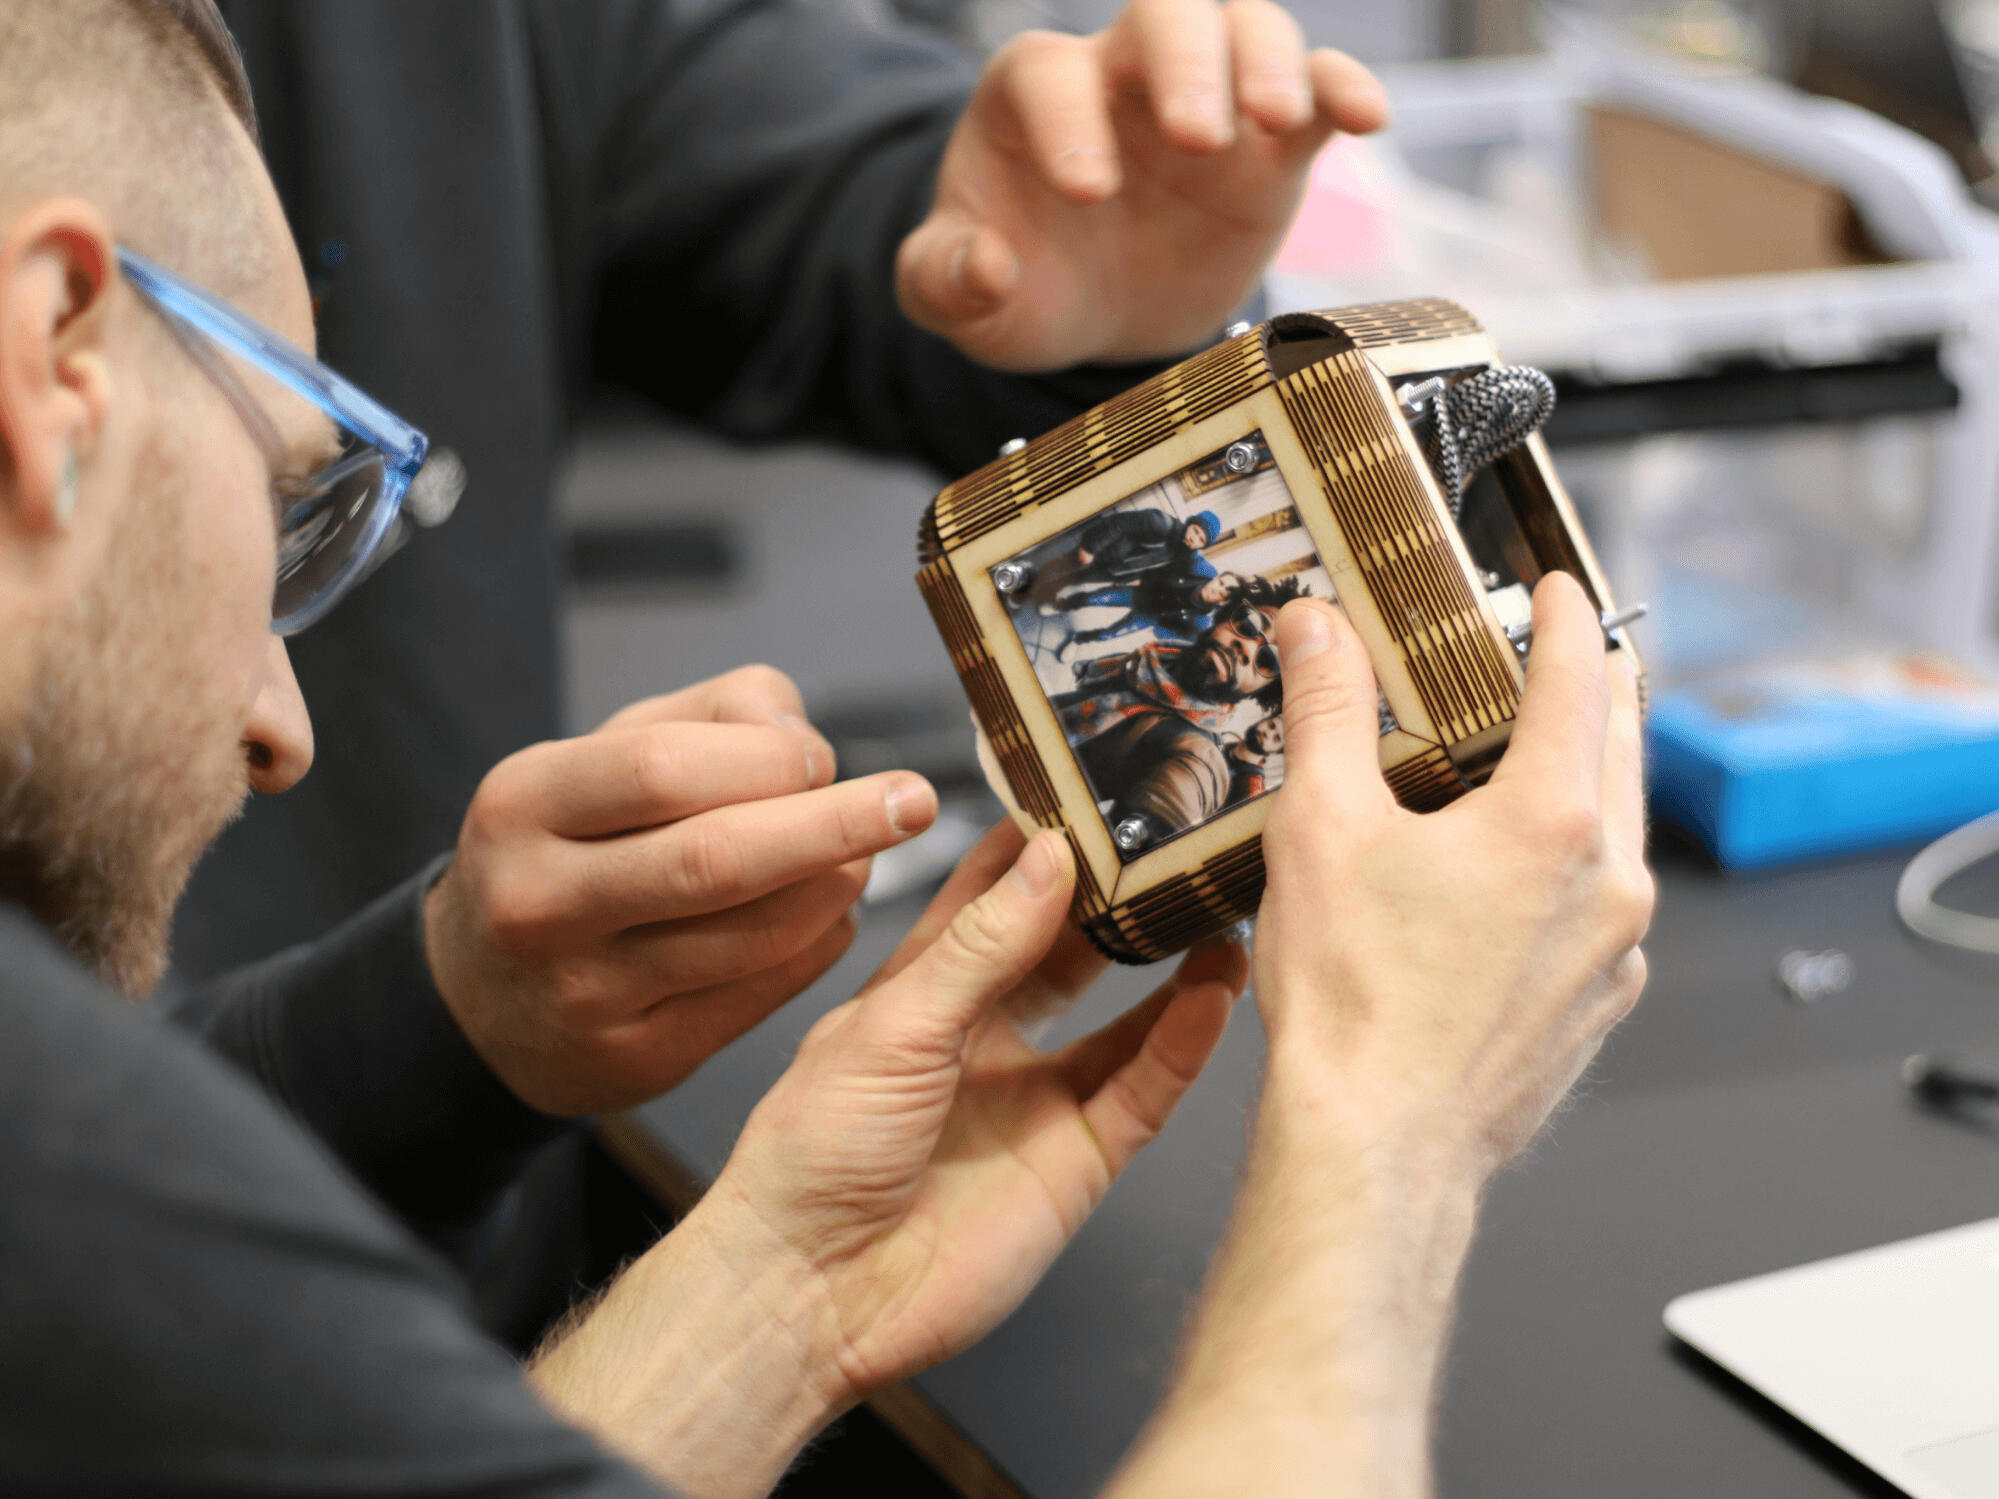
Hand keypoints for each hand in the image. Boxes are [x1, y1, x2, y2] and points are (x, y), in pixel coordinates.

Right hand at [423, 665, 938, 1115]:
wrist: (482, 994)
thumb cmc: (571, 845)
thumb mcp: (608, 751)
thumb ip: (716, 714)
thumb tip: (803, 738)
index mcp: (525, 803)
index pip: (665, 771)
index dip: (767, 760)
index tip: (822, 756)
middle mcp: (541, 902)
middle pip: (718, 860)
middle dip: (835, 825)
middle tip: (912, 802)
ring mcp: (586, 992)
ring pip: (752, 935)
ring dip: (835, 889)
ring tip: (864, 857)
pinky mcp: (636, 1057)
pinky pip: (760, 994)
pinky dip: (816, 947)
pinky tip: (830, 916)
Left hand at [702, 821, 1245, 1399]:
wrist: (813, 1291)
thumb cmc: (812, 1154)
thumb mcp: (895, 1024)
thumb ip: (982, 944)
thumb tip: (1048, 856)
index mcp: (922, 990)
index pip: (992, 895)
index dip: (1039, 843)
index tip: (1093, 786)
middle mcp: (984, 1037)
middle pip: (1070, 951)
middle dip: (1119, 900)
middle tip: (1176, 842)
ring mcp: (1034, 1099)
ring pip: (1124, 1019)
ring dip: (1172, 970)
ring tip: (1218, 913)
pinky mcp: (1074, 1161)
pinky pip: (1143, 1091)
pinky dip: (1183, 1045)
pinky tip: (1213, 997)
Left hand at [897, 0, 1389, 372]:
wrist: (1096, 320)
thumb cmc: (1024, 288)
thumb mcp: (957, 296)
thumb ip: (945, 279)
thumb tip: (987, 266)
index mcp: (1034, 97)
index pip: (1050, 74)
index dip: (1069, 121)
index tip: (1090, 193)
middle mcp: (1123, 77)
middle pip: (1163, 14)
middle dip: (1184, 62)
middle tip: (1196, 139)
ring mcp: (1206, 101)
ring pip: (1246, 27)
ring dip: (1268, 61)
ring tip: (1273, 123)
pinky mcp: (1270, 148)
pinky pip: (1317, 87)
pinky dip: (1344, 85)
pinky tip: (1365, 117)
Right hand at [1255, 575, 1653, 1175]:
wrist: (1378, 1149)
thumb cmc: (1354, 1005)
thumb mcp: (1319, 828)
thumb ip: (1326, 710)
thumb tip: (1316, 628)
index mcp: (1552, 820)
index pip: (1580, 678)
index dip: (1562, 618)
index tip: (1553, 591)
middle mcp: (1608, 882)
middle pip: (1618, 746)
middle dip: (1587, 691)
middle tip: (1541, 663)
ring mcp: (1614, 951)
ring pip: (1612, 831)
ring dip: (1575, 781)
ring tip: (1510, 769)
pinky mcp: (1597, 1005)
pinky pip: (1598, 908)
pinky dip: (1563, 868)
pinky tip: (1495, 885)